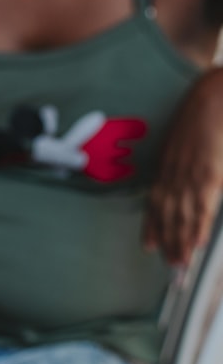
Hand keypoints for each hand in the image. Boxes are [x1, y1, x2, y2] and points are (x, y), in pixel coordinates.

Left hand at [144, 68, 222, 266]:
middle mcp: (174, 173)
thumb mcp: (188, 143)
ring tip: (180, 264)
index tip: (148, 245)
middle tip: (170, 267)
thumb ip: (186, 164)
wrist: (214, 96)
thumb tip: (196, 182)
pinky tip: (196, 243)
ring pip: (183, 216)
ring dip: (181, 242)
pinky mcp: (209, 173)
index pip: (156, 202)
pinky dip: (198, 225)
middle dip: (169, 242)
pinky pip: (201, 205)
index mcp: (168, 166)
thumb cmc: (204, 115)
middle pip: (168, 215)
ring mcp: (190, 175)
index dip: (152, 225)